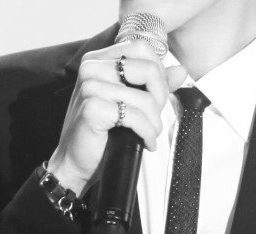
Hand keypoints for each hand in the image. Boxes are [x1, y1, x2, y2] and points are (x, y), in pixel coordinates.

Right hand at [48, 40, 186, 195]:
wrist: (75, 162)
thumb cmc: (99, 134)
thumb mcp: (127, 103)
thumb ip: (152, 84)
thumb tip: (180, 71)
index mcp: (98, 61)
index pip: (142, 48)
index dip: (158, 73)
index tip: (156, 97)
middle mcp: (91, 68)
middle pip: (148, 69)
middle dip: (160, 98)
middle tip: (154, 118)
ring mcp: (90, 87)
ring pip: (145, 98)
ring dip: (154, 122)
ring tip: (149, 134)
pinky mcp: (93, 108)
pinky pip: (135, 117)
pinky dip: (146, 133)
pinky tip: (145, 143)